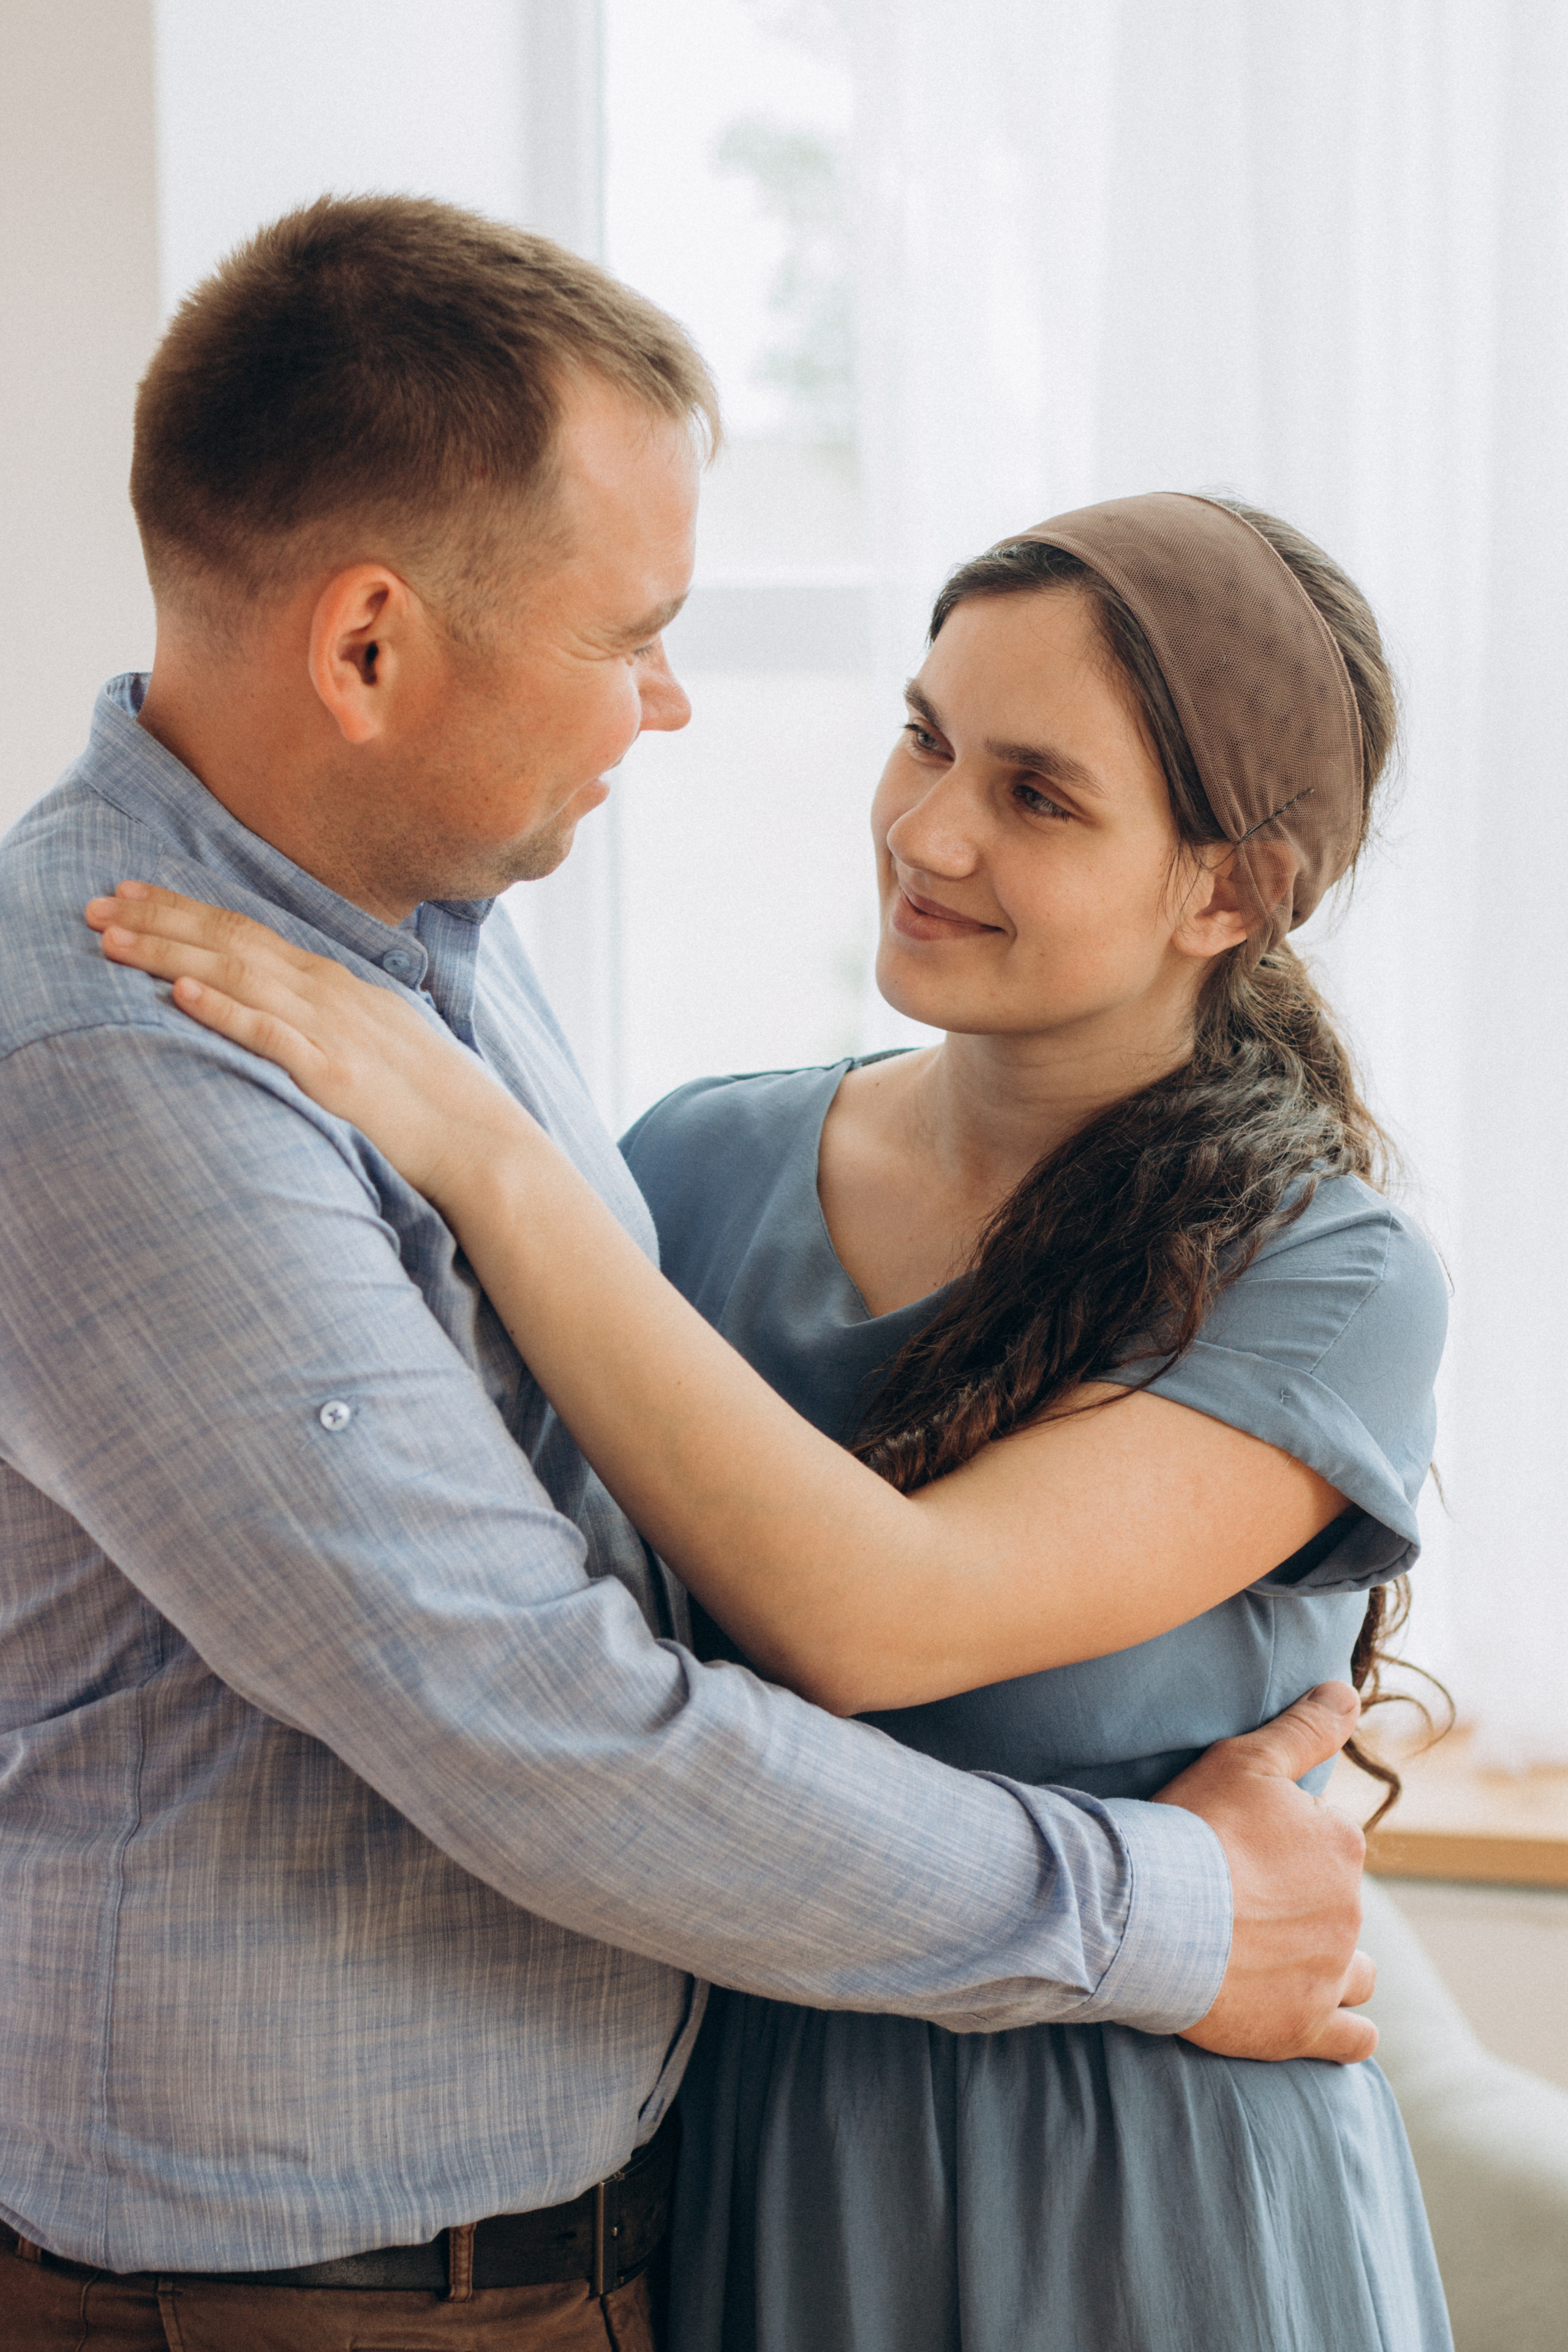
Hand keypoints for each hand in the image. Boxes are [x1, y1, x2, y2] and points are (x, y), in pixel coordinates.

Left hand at [85, 881, 532, 1206]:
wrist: (481, 1142)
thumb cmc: (429, 1096)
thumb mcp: (376, 1033)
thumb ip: (328, 1011)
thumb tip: (286, 997)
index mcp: (335, 983)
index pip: (246, 931)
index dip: (184, 909)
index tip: (131, 892)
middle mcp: (329, 994)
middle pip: (231, 943)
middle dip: (159, 921)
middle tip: (97, 903)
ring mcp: (332, 1032)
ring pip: (238, 979)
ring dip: (171, 956)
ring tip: (114, 941)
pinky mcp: (334, 1077)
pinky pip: (271, 1036)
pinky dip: (225, 1011)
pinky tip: (181, 995)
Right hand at [1155, 1681, 1376, 2063]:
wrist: (1148, 1914)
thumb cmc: (1192, 1829)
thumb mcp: (1247, 1759)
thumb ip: (1305, 1726)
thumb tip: (1348, 1691)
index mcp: (1341, 1846)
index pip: (1330, 1843)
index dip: (1289, 1845)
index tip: (1247, 1848)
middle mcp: (1349, 1910)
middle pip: (1337, 1904)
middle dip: (1305, 1902)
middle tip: (1245, 1900)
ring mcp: (1329, 1974)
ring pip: (1355, 1973)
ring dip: (1333, 1965)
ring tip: (1284, 1959)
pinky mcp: (1303, 2028)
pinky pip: (1352, 2038)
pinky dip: (1344, 2030)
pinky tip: (1321, 2019)